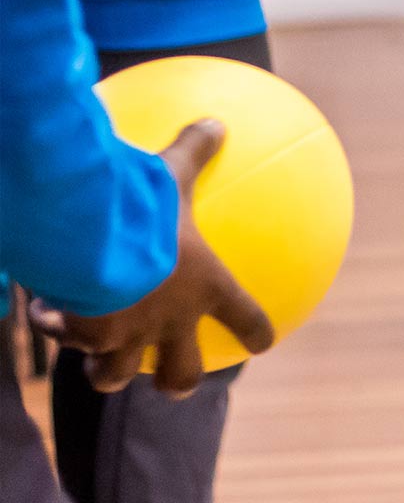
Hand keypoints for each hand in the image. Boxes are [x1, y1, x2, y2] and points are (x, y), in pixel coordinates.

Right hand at [33, 121, 274, 397]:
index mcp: (205, 286)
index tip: (260, 343)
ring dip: (107, 371)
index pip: (245, 318)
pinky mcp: (81, 334)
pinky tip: (43, 313)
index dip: (256, 333)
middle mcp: (169, 320)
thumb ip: (194, 150)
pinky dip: (56, 328)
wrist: (91, 236)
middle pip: (181, 374)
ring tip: (99, 363)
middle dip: (177, 381)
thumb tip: (218, 122)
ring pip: (114, 375)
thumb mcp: (171, 171)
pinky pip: (65, 340)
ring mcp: (124, 334)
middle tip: (171, 378)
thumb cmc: (143, 205)